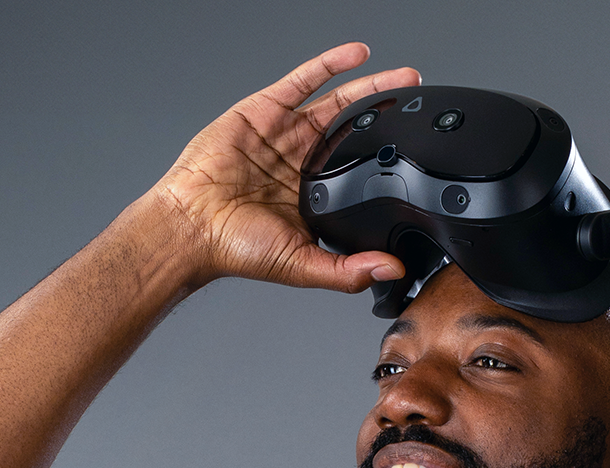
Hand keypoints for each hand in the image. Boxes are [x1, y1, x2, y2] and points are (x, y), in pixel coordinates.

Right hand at [150, 44, 417, 292]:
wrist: (191, 224)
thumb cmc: (235, 247)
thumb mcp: (302, 265)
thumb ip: (347, 270)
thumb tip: (390, 271)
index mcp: (314, 195)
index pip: (359, 167)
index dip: (388, 155)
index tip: (418, 149)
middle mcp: (301, 160)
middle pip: (355, 128)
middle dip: (388, 113)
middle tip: (417, 99)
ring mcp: (283, 133)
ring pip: (336, 102)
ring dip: (369, 87)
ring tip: (403, 77)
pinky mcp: (264, 110)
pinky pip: (302, 81)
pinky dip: (329, 65)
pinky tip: (357, 55)